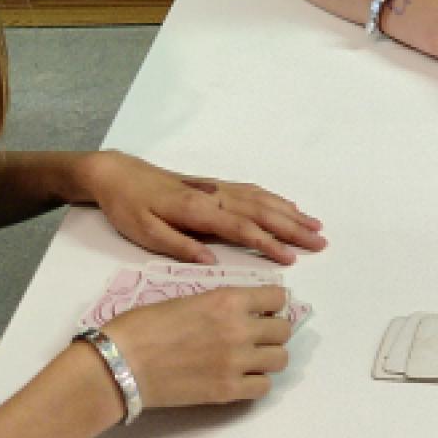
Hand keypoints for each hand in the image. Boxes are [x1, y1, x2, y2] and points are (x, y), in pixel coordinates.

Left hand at [79, 151, 326, 265]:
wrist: (117, 174)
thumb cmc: (128, 206)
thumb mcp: (145, 233)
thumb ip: (180, 247)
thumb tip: (212, 263)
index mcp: (199, 211)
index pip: (243, 229)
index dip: (269, 244)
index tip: (292, 259)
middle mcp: (214, 196)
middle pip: (262, 212)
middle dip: (293, 228)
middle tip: (320, 242)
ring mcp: (217, 189)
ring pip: (261, 200)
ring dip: (290, 213)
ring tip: (315, 225)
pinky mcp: (214, 186)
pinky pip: (252, 191)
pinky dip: (274, 199)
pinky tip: (287, 206)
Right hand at [101, 285, 292, 407]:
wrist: (119, 363)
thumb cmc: (142, 326)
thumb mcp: (187, 299)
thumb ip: (219, 305)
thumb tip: (238, 312)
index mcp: (228, 300)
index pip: (277, 297)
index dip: (271, 304)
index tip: (262, 311)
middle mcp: (240, 329)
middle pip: (284, 330)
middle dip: (272, 331)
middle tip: (256, 337)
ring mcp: (236, 362)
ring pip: (280, 359)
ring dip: (268, 357)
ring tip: (250, 359)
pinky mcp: (228, 390)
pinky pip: (264, 387)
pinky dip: (256, 383)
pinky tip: (241, 379)